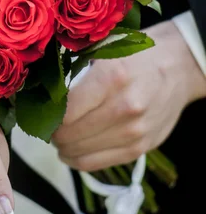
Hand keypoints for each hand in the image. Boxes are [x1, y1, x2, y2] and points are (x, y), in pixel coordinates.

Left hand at [52, 21, 205, 170]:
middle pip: (69, 134)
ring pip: (79, 153)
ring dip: (62, 148)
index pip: (65, 111)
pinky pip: (96, 164)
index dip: (47, 114)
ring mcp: (134, 131)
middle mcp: (125, 107)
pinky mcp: (140, 147)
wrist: (178, 66)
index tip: (41, 110)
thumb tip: (36, 89)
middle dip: (52, 133)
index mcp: (111, 78)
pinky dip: (77, 160)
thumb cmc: (134, 55)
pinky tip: (71, 150)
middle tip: (47, 125)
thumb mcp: (102, 49)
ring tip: (59, 137)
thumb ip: (72, 69)